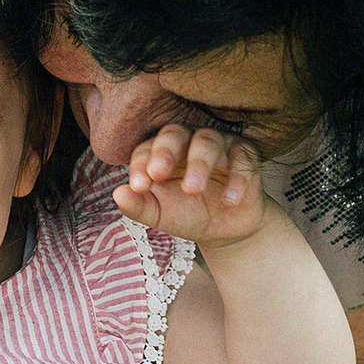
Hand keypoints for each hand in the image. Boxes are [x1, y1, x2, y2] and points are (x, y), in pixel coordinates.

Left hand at [113, 123, 266, 246]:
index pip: (146, 149)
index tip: (139, 187)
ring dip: (199, 164)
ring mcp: (218, 145)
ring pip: (208, 141)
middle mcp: (188, 141)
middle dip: (166, 151)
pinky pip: (241, 158)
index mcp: (161, 152)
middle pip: (175, 133)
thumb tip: (118, 193)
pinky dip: (235, 179)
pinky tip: (228, 201)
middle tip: (159, 173)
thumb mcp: (159, 214)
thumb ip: (138, 206)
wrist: (224, 230)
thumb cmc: (187, 215)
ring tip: (193, 190)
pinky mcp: (245, 155)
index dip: (141, 165)